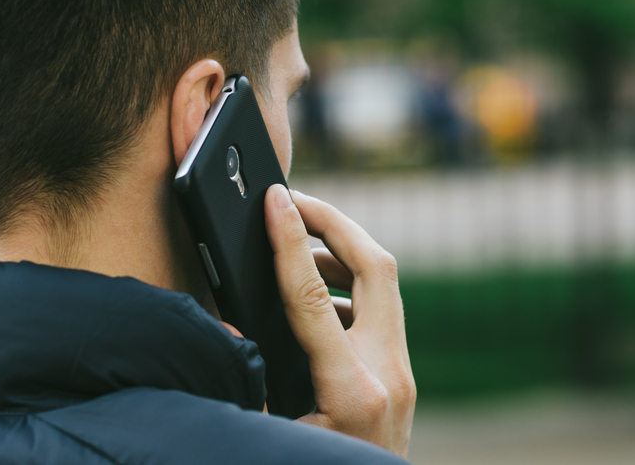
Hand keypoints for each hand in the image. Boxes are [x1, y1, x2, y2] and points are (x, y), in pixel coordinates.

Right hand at [264, 185, 415, 456]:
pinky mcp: (402, 373)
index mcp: (349, 391)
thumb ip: (249, 379)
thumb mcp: (269, 435)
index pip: (311, 295)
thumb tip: (232, 320)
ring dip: (343, 252)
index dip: (289, 241)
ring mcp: (403, 372)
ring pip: (385, 283)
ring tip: (299, 242)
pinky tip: (317, 291)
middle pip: (376, 267)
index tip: (275, 201)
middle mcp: (388, 374)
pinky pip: (381, 307)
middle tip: (296, 202)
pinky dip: (349, 284)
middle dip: (336, 223)